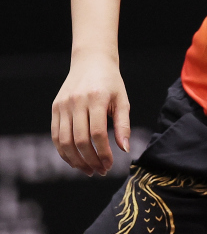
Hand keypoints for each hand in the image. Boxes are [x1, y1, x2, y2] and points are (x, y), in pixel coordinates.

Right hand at [51, 52, 129, 175]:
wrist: (91, 62)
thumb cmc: (111, 83)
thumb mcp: (122, 100)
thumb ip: (123, 125)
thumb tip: (125, 150)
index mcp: (96, 98)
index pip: (98, 134)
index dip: (103, 153)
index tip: (110, 165)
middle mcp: (77, 102)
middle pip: (80, 140)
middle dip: (90, 160)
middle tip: (100, 171)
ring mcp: (63, 105)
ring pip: (64, 141)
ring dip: (76, 160)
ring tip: (88, 170)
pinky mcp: (55, 108)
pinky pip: (56, 135)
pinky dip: (63, 151)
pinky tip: (75, 160)